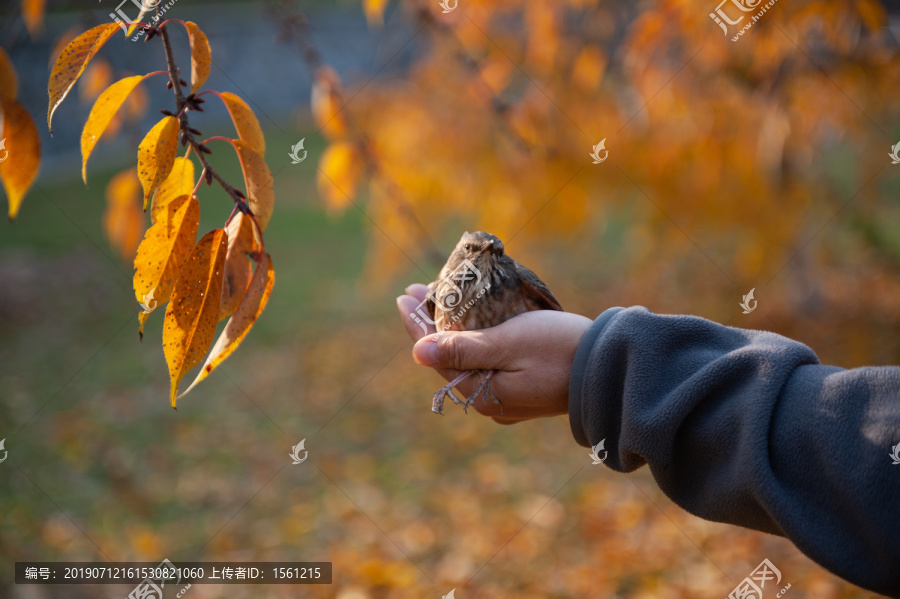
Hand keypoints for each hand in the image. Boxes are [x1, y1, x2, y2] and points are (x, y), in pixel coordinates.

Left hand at [396, 284, 592, 423]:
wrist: (611, 368)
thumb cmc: (561, 350)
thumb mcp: (508, 344)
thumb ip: (463, 350)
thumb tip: (418, 353)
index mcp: (483, 395)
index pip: (437, 356)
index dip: (417, 325)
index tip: (403, 295)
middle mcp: (491, 402)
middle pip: (450, 359)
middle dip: (431, 325)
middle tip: (416, 291)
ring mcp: (508, 398)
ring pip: (469, 361)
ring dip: (452, 330)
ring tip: (437, 301)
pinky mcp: (524, 389)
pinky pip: (488, 363)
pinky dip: (474, 340)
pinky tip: (471, 323)